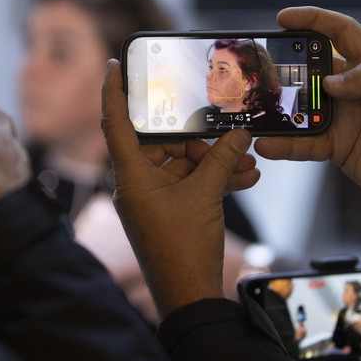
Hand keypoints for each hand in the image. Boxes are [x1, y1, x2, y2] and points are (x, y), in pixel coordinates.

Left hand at [101, 59, 259, 318]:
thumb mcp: (206, 196)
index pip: (116, 123)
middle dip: (199, 140)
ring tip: (246, 164)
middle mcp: (137, 183)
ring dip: (215, 163)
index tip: (114, 64)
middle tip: (227, 135)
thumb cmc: (185, 249)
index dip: (114, 91)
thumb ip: (221, 160)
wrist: (191, 295)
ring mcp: (154, 197)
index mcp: (132, 176)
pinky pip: (189, 183)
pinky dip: (214, 180)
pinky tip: (245, 178)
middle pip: (163, 143)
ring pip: (183, 164)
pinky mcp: (170, 209)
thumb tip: (239, 135)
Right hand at [254, 7, 360, 253]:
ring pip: (302, 107)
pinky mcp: (335, 146)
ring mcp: (342, 118)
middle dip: (287, 65)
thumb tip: (329, 82)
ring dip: (280, 108)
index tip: (284, 18)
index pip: (341, 32)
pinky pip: (303, 143)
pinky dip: (284, 144)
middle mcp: (355, 89)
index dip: (314, 20)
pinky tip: (267, 144)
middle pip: (314, 68)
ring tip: (258, 108)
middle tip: (262, 67)